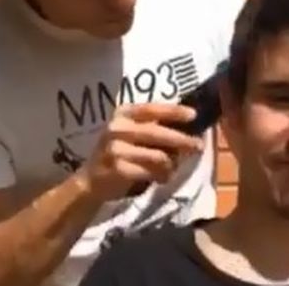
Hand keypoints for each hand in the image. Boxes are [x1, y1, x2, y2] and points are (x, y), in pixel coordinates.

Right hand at [76, 103, 204, 201]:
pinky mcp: (118, 169)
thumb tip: (187, 129)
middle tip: (198, 146)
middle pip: (157, 132)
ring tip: (173, 169)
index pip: (151, 108)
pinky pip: (150, 172)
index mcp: (122, 114)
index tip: (193, 115)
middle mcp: (117, 127)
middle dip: (182, 140)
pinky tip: (162, 179)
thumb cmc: (117, 154)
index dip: (173, 111)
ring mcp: (115, 148)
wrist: (90, 181)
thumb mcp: (130, 134)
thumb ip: (152, 128)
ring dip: (171, 164)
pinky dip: (161, 176)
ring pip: (157, 155)